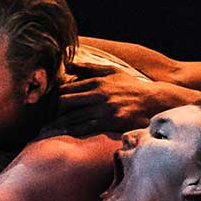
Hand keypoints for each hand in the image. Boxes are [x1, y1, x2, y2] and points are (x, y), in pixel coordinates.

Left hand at [54, 65, 192, 135]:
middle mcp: (99, 94)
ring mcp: (105, 109)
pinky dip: (73, 132)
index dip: (55, 99)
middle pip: (66, 103)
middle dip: (54, 112)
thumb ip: (89, 69)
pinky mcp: (112, 122)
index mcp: (97, 81)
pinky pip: (86, 129)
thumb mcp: (112, 72)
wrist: (155, 101)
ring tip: (48, 131)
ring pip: (73, 118)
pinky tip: (66, 135)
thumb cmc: (131, 87)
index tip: (49, 107)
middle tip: (46, 120)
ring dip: (59, 125)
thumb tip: (68, 64)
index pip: (67, 89)